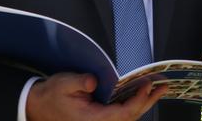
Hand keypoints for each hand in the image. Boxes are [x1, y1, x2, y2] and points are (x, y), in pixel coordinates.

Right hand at [25, 72, 166, 120]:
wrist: (38, 106)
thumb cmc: (52, 95)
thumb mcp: (64, 84)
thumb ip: (79, 83)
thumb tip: (94, 83)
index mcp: (91, 119)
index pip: (121, 114)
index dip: (136, 101)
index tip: (146, 86)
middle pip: (129, 117)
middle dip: (147, 101)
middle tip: (163, 87)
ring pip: (127, 117)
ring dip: (144, 102)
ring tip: (159, 89)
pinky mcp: (100, 118)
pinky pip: (121, 114)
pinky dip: (134, 104)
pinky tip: (143, 93)